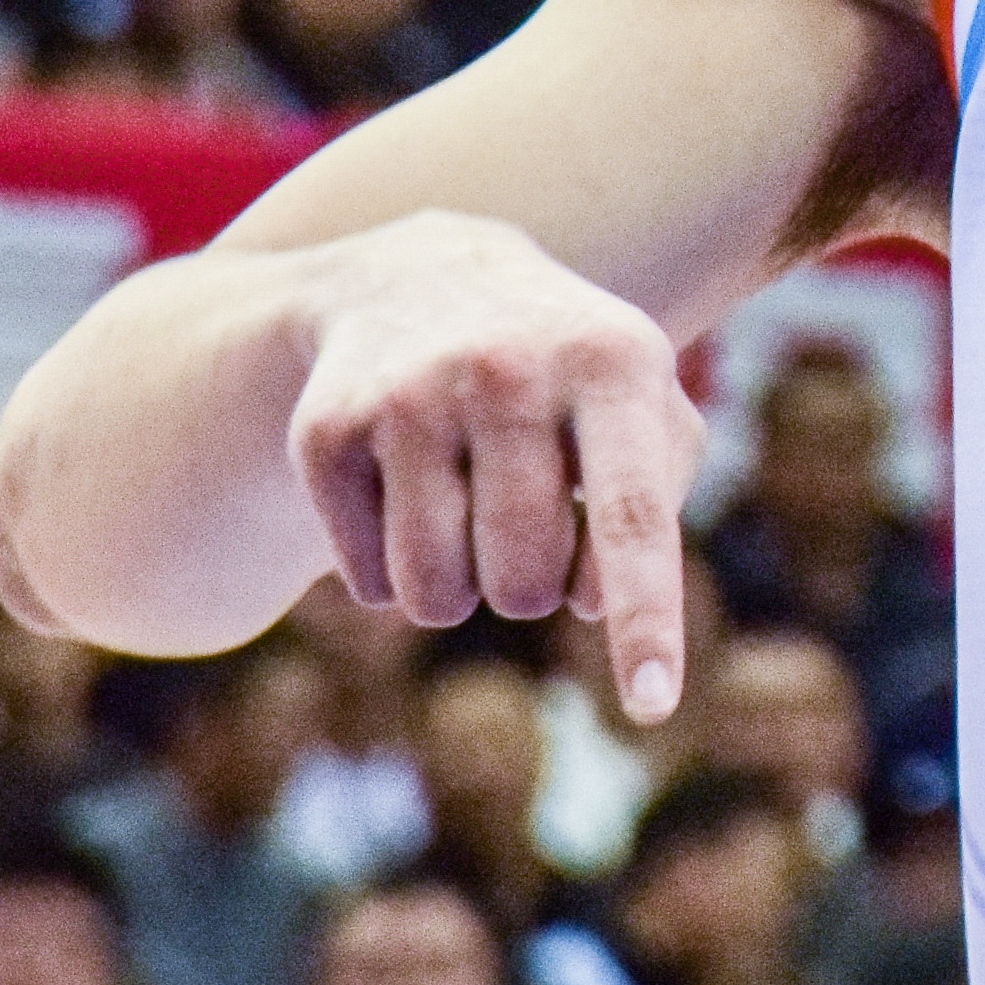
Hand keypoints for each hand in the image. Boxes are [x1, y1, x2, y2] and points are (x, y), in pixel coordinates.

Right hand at [283, 212, 705, 719]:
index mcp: (612, 360)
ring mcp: (408, 394)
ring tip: (465, 507)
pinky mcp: (327, 429)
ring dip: (457, 589)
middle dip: (528, 586)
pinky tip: (402, 488)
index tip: (652, 708)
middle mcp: (508, 367)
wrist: (421, 276)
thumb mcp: (641, 402)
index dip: (645, 618)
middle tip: (521, 517)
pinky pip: (369, 586)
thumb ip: (658, 499)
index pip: (634, 515)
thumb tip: (597, 598)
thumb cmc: (565, 373)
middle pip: (524, 582)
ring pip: (436, 596)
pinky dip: (390, 574)